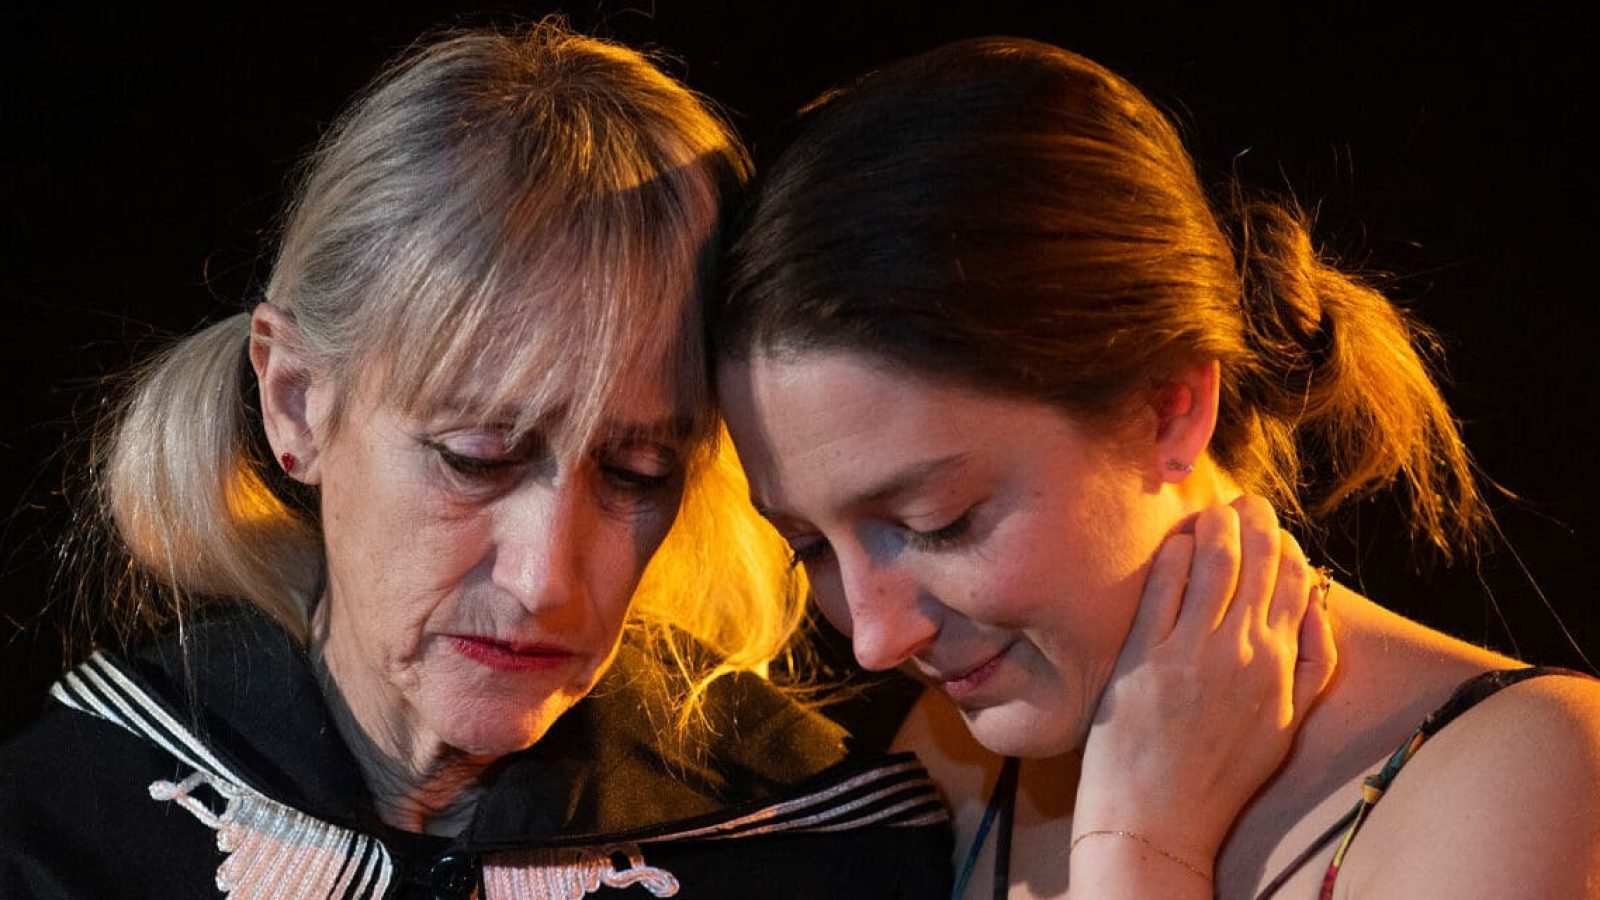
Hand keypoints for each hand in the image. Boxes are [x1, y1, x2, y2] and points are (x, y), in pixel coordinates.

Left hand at [1069, 496, 1335, 894]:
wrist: (1158, 818)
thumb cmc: (1219, 775)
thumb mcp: (1286, 726)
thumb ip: (1312, 666)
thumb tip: (1318, 606)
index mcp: (1280, 668)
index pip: (1296, 583)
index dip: (1288, 546)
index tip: (1275, 530)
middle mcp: (1243, 653)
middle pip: (1259, 562)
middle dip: (1256, 520)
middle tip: (1245, 502)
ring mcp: (1192, 652)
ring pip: (1216, 562)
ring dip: (1217, 525)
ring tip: (1213, 510)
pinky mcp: (1145, 655)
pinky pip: (1165, 586)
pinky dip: (1176, 554)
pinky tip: (1177, 541)